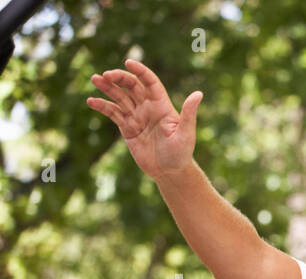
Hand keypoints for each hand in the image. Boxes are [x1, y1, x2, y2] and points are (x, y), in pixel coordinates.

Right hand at [88, 60, 201, 180]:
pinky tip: (91, 101)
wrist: (170, 172)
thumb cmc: (181, 153)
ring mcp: (136, 116)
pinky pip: (113, 113)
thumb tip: (198, 93)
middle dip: (119, 78)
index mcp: (162, 105)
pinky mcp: (127, 128)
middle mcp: (148, 108)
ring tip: (95, 79)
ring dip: (107, 87)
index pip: (150, 82)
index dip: (140, 71)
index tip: (128, 62)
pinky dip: (102, 106)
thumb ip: (189, 113)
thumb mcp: (186, 133)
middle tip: (105, 75)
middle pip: (132, 86)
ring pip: (120, 97)